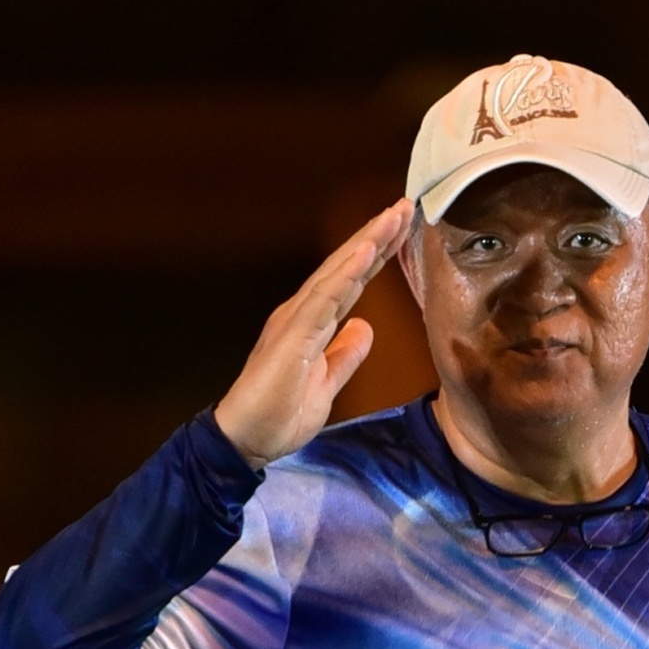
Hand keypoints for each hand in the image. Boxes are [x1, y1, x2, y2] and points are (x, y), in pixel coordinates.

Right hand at [213, 199, 413, 466]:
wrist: (244, 441)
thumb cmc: (277, 416)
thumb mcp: (326, 385)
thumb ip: (345, 355)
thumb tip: (364, 328)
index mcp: (311, 324)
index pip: (350, 283)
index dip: (376, 256)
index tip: (401, 230)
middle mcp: (302, 313)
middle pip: (346, 267)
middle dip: (376, 236)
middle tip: (404, 207)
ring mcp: (296, 321)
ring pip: (337, 273)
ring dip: (366, 243)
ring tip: (392, 217)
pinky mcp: (293, 336)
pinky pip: (324, 298)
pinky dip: (346, 272)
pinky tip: (366, 251)